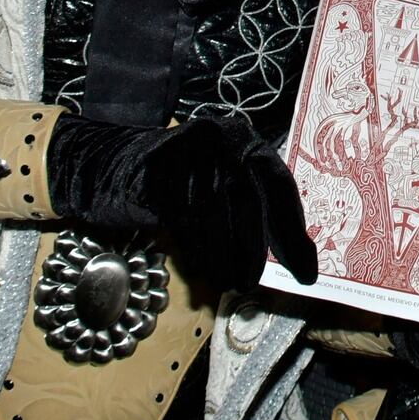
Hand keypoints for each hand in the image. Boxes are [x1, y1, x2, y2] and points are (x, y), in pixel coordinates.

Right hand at [47, 115, 318, 294]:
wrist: (114, 165)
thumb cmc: (181, 186)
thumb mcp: (222, 189)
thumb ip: (254, 213)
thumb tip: (295, 260)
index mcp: (245, 138)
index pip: (279, 185)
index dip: (292, 232)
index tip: (304, 272)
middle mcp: (220, 136)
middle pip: (246, 199)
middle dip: (253, 248)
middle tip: (252, 283)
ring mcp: (187, 149)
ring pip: (213, 212)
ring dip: (223, 256)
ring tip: (228, 284)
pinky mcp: (157, 170)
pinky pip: (183, 217)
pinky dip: (195, 249)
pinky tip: (201, 269)